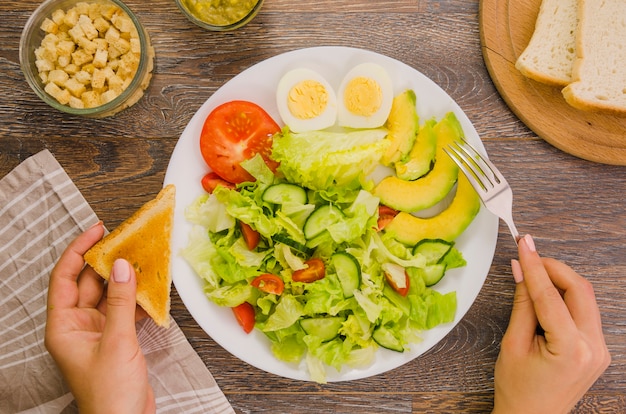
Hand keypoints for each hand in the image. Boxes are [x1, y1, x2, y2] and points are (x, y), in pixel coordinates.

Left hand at [45, 222, 155, 413]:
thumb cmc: (110, 393)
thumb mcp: (116, 341)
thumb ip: (119, 302)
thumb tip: (121, 267)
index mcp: (64, 326)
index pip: (64, 278)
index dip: (79, 251)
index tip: (97, 231)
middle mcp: (78, 326)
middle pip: (88, 283)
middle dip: (107, 262)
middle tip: (126, 241)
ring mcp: (97, 332)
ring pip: (109, 295)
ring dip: (125, 279)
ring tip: (142, 259)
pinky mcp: (116, 339)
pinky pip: (124, 309)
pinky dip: (136, 298)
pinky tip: (150, 288)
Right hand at [493, 234, 609, 413]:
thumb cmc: (519, 389)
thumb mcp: (513, 344)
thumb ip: (522, 304)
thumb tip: (521, 273)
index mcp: (571, 349)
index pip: (550, 295)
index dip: (534, 265)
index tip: (525, 245)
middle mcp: (593, 347)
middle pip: (579, 289)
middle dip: (553, 267)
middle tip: (529, 254)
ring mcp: (599, 349)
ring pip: (584, 298)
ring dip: (559, 281)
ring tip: (533, 273)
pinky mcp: (596, 348)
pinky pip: (584, 312)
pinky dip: (565, 297)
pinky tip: (545, 294)